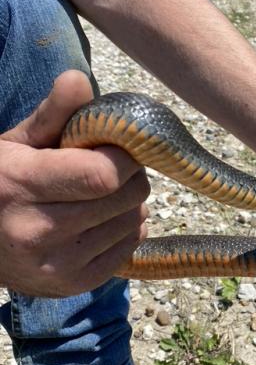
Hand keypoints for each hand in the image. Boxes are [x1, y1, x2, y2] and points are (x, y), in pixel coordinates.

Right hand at [0, 70, 149, 296]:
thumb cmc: (0, 182)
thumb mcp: (15, 143)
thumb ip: (51, 114)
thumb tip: (78, 79)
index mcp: (19, 186)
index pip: (101, 174)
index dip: (122, 155)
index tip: (117, 146)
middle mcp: (35, 231)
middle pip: (124, 196)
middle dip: (131, 174)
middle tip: (114, 167)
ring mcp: (55, 265)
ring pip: (132, 222)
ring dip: (131, 202)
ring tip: (104, 194)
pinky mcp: (72, 286)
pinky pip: (128, 248)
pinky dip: (127, 228)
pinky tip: (103, 219)